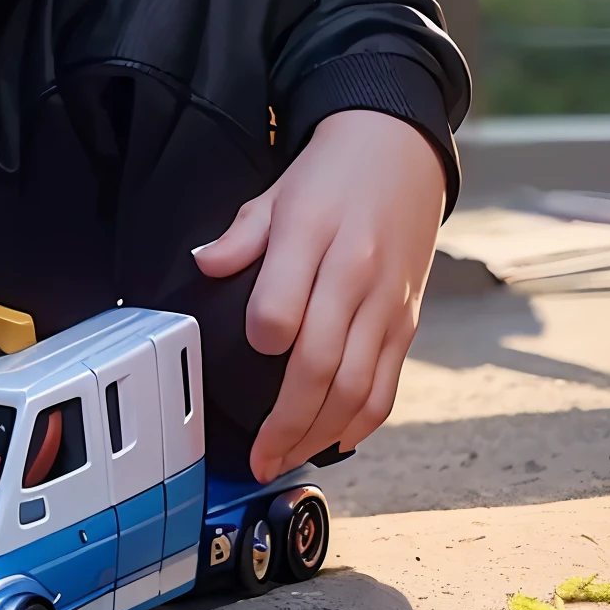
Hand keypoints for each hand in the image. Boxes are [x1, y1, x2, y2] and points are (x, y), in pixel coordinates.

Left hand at [192, 110, 444, 480]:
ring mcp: (385, 302)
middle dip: (286, 421)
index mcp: (312, 235)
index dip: (263, 336)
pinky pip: (388, 384)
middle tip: (258, 456)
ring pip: (357, 387)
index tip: (246, 354)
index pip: (284, 304)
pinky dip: (363, 422)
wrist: (400, 151)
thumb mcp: (276, 193)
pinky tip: (334, 440)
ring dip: (320, 434)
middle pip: (321, 363)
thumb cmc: (331, 175)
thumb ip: (239, 236)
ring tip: (287, 458)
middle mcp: (353, 272)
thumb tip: (202, 264)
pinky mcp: (407, 321)